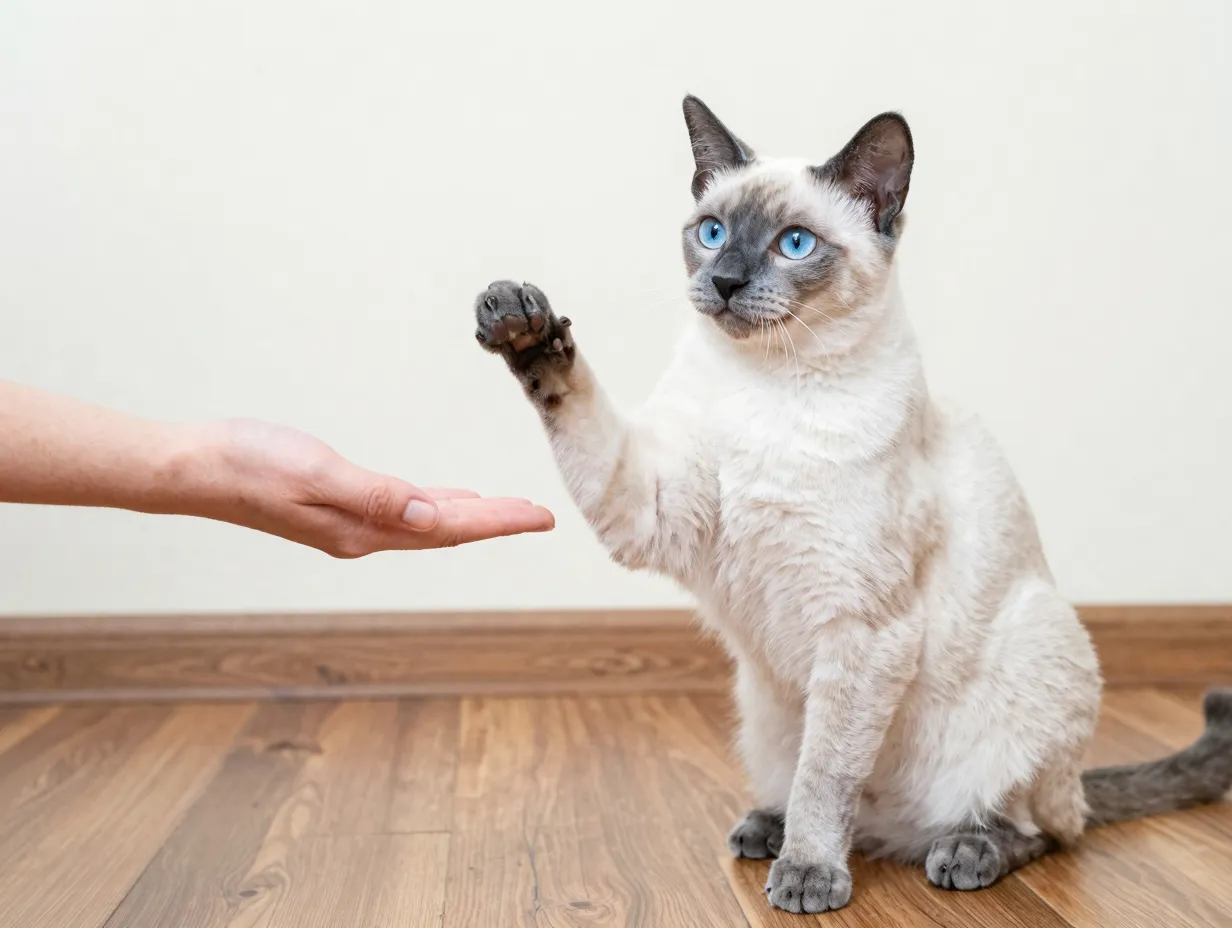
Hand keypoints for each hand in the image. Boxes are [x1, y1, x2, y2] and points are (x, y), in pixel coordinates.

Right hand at [177, 419, 554, 556]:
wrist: (193, 468)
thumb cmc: (248, 465)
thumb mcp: (316, 472)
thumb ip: (375, 495)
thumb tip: (431, 514)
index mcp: (365, 528)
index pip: (449, 526)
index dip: (500, 521)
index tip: (542, 517)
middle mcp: (364, 533)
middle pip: (446, 530)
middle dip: (496, 522)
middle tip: (539, 515)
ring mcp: (350, 523)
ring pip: (426, 523)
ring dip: (468, 516)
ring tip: (505, 510)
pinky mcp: (336, 506)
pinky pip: (402, 511)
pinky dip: (432, 505)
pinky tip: (440, 498)